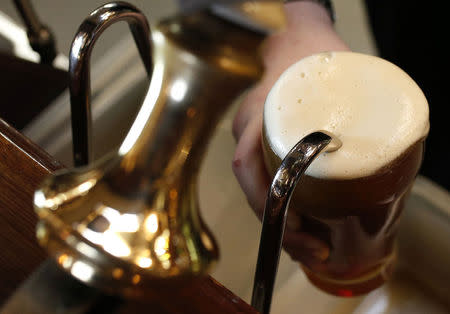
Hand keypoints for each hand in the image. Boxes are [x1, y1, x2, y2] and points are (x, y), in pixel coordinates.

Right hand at [231, 1, 349, 268]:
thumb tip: (386, 123)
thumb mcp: (331, 61)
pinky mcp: (265, 150)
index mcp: (259, 113)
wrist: (296, 42)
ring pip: (260, 190)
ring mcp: (253, 141)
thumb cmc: (313, 53)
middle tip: (315, 250)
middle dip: (280, 227)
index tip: (299, 227)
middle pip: (254, 187)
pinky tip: (304, 227)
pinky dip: (284, 210)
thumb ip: (349, 83)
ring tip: (313, 249)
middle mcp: (249, 131)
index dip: (268, 202)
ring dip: (282, 225)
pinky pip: (267, 183)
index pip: (248, 164)